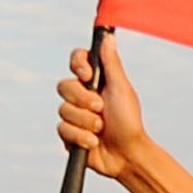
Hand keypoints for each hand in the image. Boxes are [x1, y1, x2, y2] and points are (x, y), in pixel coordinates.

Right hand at [57, 33, 151, 184]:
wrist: (127, 155)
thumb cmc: (129, 121)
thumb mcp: (121, 88)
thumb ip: (111, 63)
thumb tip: (108, 37)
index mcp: (96, 80)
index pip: (77, 60)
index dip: (78, 65)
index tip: (87, 74)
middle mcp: (82, 95)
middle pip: (64, 85)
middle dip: (83, 99)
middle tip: (101, 108)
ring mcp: (74, 115)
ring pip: (63, 110)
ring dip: (85, 121)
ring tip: (100, 129)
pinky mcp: (69, 134)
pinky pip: (63, 129)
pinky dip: (80, 136)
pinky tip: (93, 142)